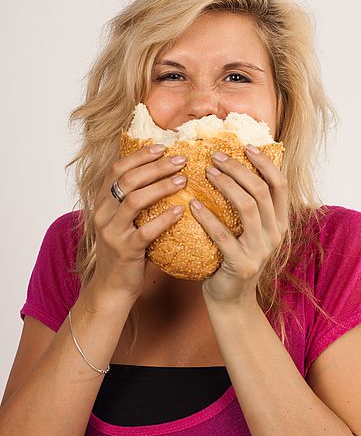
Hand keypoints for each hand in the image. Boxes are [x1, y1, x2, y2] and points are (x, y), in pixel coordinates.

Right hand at [92, 144, 187, 301]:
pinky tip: (181, 210)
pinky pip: (146, 231)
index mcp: (102, 203)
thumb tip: (165, 174)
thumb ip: (135, 200)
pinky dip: (165, 218)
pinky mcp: (125, 251)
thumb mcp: (124, 221)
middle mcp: (102, 214)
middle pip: (127, 180)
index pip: (117, 169)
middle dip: (155, 166)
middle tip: (180, 160)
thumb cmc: (125, 251)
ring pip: (134, 200)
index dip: (139, 156)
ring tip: (183, 180)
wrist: (112, 287)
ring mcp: (112, 233)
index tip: (163, 148)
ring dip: (161, 187)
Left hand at [189, 145, 288, 305]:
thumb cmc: (234, 258)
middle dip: (238, 169)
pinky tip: (192, 204)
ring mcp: (260, 250)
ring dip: (226, 185)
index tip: (246, 147)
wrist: (231, 300)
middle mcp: (275, 235)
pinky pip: (223, 235)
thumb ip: (250, 207)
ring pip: (247, 207)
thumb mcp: (250, 232)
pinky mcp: (241, 264)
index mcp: (280, 223)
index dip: (265, 163)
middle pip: (261, 191)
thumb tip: (233, 169)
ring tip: (206, 172)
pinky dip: (207, 217)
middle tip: (215, 156)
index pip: (280, 184)